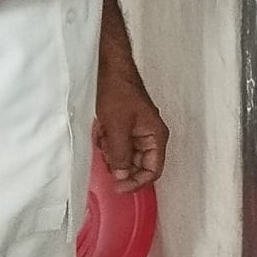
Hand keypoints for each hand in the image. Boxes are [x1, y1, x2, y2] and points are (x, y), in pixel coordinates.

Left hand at [95, 65, 167, 192]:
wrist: (108, 68)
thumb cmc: (118, 91)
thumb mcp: (117, 126)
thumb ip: (121, 153)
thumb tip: (122, 177)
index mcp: (156, 136)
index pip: (153, 170)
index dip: (136, 182)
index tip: (118, 188)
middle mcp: (149, 136)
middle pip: (138, 164)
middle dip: (120, 163)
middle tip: (105, 158)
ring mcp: (136, 131)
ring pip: (125, 154)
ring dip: (111, 151)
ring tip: (103, 137)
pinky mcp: (124, 125)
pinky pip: (117, 143)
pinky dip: (107, 141)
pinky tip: (100, 129)